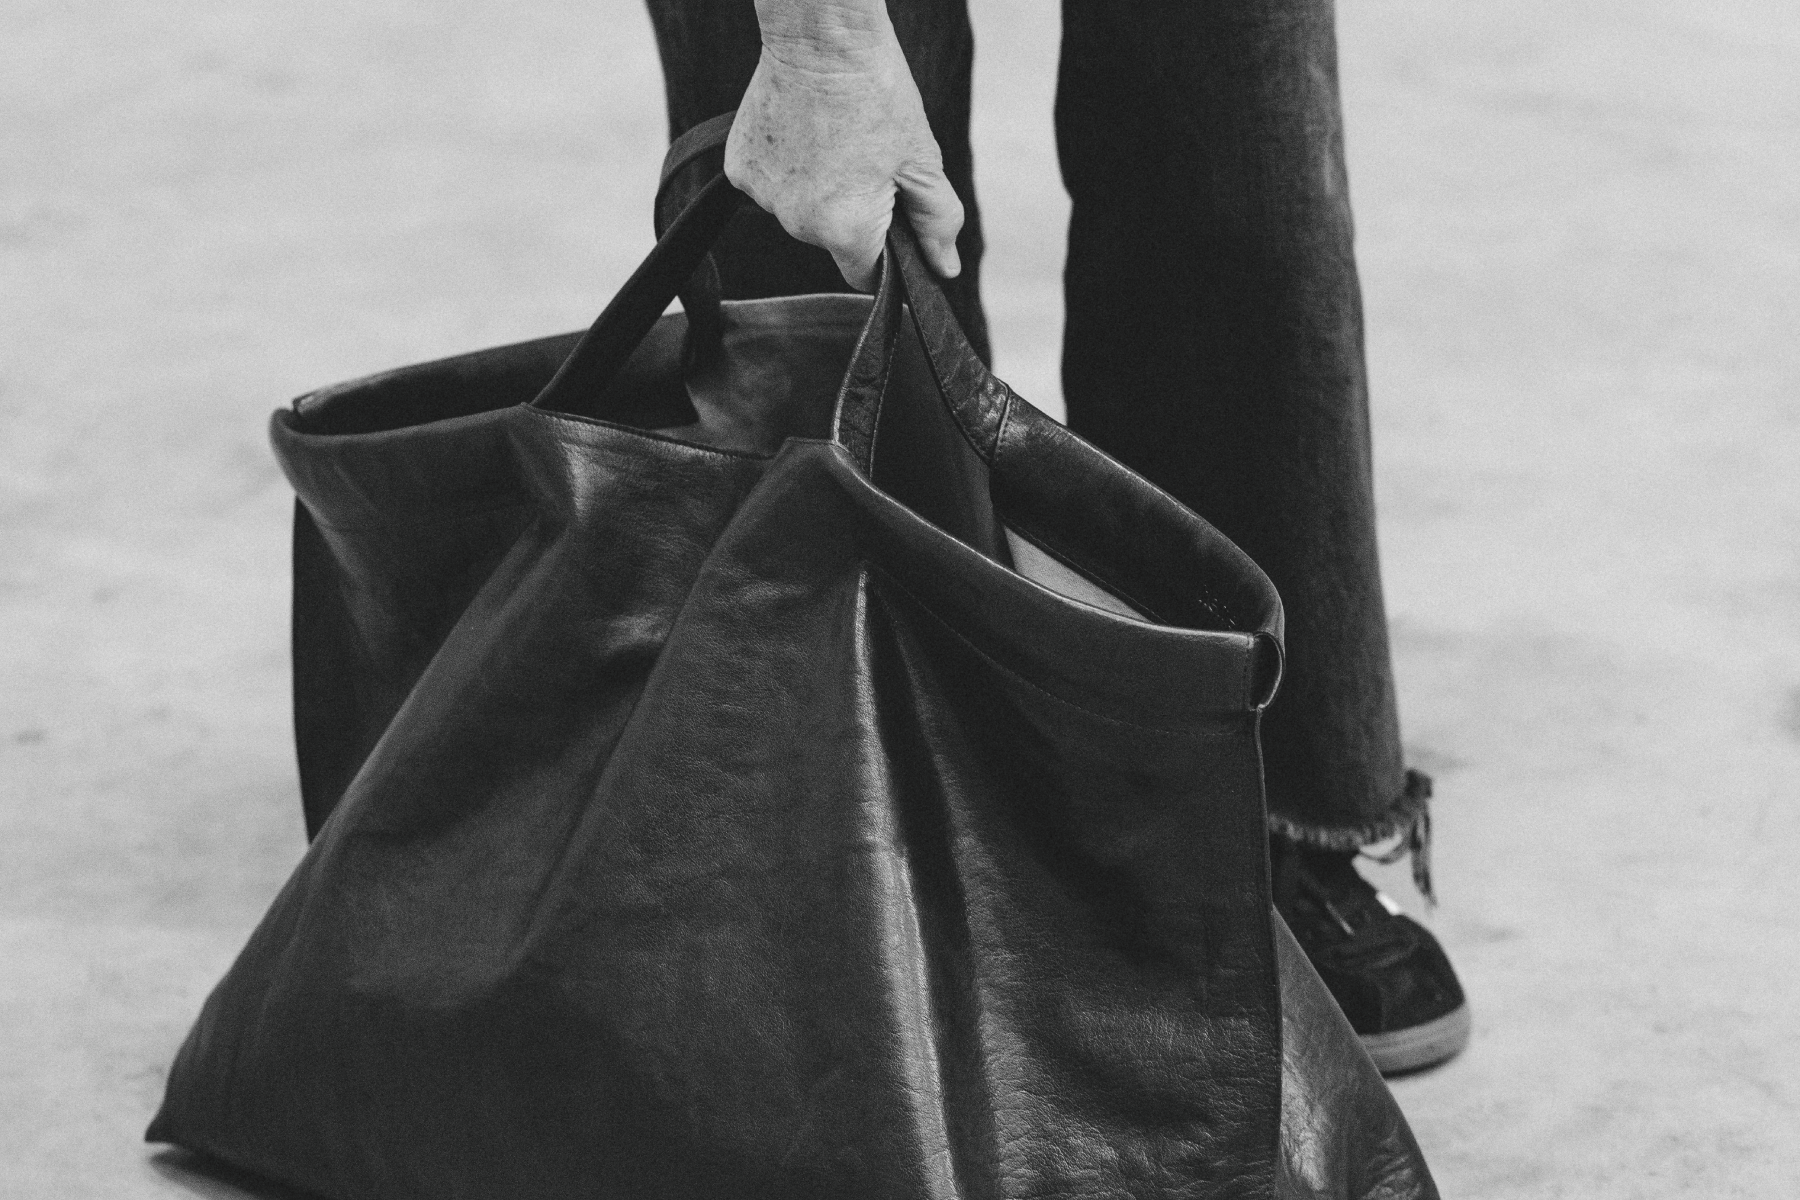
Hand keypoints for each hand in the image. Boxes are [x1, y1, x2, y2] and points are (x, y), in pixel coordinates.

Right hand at [725, 5, 962, 290]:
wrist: (821, 37)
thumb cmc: (879, 94)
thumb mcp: (922, 161)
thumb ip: (937, 224)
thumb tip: (945, 270)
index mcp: (847, 231)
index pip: (865, 275)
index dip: (883, 251)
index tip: (889, 212)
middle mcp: (798, 226)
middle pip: (831, 241)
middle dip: (851, 213)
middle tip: (865, 158)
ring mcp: (763, 198)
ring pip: (799, 213)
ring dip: (816, 191)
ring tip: (832, 139)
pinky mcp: (738, 170)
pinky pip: (770, 186)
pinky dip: (786, 168)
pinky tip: (802, 132)